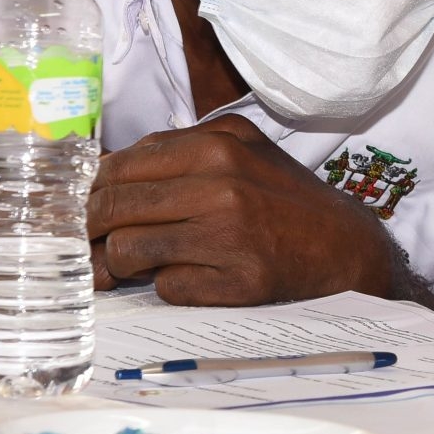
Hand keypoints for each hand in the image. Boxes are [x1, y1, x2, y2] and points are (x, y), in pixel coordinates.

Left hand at [87, 115, 393, 304]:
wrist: (344, 246)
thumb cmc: (281, 199)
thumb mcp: (238, 152)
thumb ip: (174, 154)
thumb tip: (99, 174)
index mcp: (217, 146)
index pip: (118, 167)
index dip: (91, 191)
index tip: (89, 208)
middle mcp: (221, 184)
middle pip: (111, 209)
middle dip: (93, 231)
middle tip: (97, 243)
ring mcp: (228, 234)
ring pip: (127, 251)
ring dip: (124, 264)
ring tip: (142, 264)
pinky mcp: (236, 281)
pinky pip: (165, 287)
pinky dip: (171, 285)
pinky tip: (195, 275)